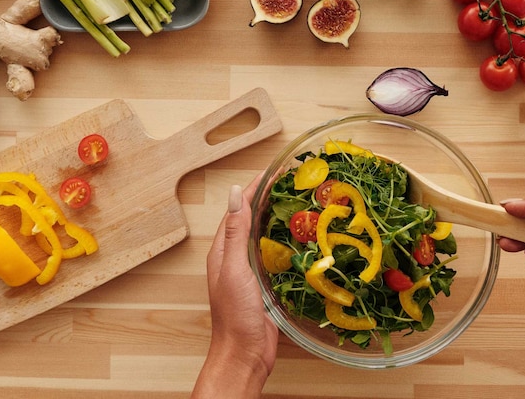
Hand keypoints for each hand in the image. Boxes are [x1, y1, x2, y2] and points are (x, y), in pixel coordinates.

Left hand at [191, 175, 277, 398]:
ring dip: (278, 217)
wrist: (244, 355)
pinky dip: (287, 240)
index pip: (239, 209)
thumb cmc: (235, 316)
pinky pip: (275, 254)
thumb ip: (234, 232)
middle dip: (269, 198)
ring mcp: (250, 271)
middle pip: (252, 219)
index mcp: (223, 250)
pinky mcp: (264, 284)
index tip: (274, 170)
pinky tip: (301, 238)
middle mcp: (235, 257)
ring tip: (299, 202)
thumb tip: (234, 193)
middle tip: (292, 181)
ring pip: (264, 235)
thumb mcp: (234, 269)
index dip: (255, 188)